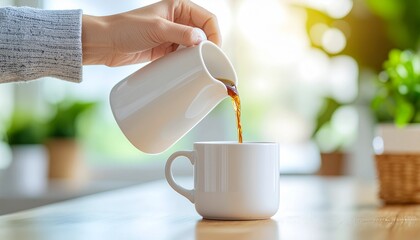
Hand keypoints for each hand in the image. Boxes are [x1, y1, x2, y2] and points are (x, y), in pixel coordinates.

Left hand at [82, 0, 220, 65]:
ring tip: (198, 67)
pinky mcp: (166, 49)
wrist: (105, 43)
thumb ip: (181, 33)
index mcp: (179, 7)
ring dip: (198, 56)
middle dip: (208, 47)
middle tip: (209, 62)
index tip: (214, 51)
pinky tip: (187, 69)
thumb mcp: (157, 28)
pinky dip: (187, 62)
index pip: (207, 18)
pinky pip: (183, 56)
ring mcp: (172, 35)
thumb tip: (202, 40)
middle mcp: (178, 20)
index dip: (214, 34)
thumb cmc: (126, 29)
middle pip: (204, 33)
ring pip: (195, 46)